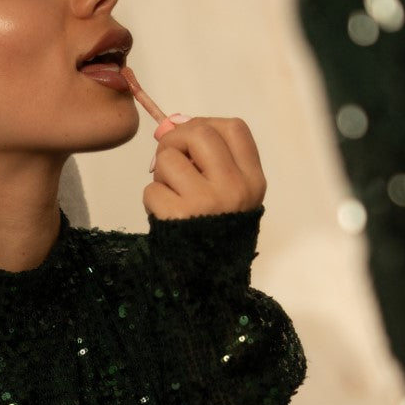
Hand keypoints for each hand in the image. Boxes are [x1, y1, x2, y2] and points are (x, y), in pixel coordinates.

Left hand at [143, 117, 265, 220]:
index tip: (193, 140)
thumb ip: (211, 162)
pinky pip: (152, 190)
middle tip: (170, 158)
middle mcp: (234, 187)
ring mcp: (207, 201)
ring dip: (160, 173)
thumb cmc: (215, 230)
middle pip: (200, 132)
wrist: (210, 280)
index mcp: (253, 180)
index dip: (207, 124)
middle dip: (175, 139)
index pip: (235, 128)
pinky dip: (152, 199)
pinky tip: (166, 214)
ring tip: (171, 193)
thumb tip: (171, 126)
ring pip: (168, 158)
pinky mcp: (179, 216)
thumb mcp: (231, 195)